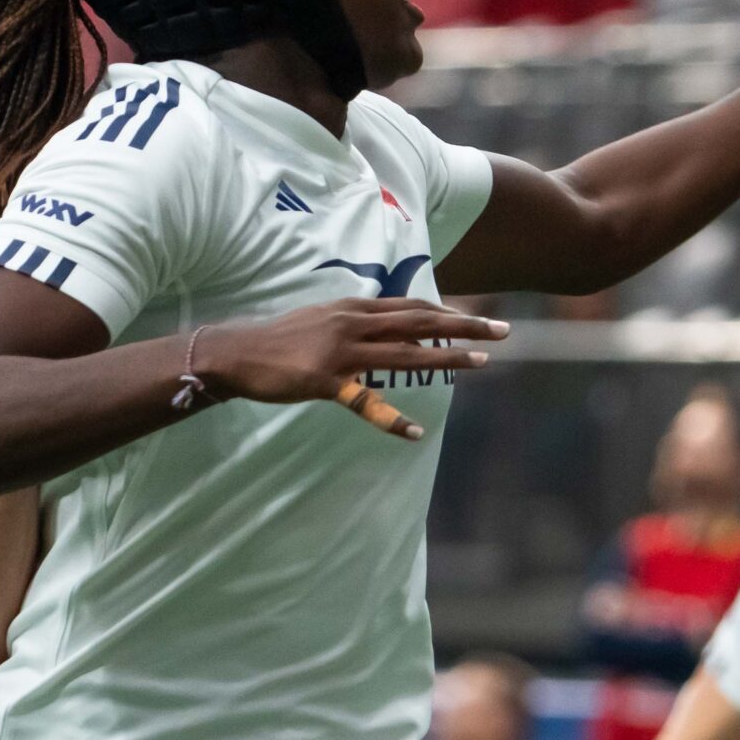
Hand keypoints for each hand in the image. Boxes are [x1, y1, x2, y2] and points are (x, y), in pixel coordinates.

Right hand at [194, 299, 506, 441]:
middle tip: (501, 332)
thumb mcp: (322, 317)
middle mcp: (353, 324)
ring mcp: (340, 352)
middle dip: (463, 326)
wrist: (238, 353)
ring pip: (403, 354)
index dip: (447, 311)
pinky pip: (364, 402)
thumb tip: (385, 322)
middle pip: (418, 322)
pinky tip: (414, 432)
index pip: (410, 306)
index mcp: (353, 309)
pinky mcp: (325, 381)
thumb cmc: (280, 339)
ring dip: (445, 358)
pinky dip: (390, 419)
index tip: (478, 318)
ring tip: (480, 363)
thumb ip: (356, 319)